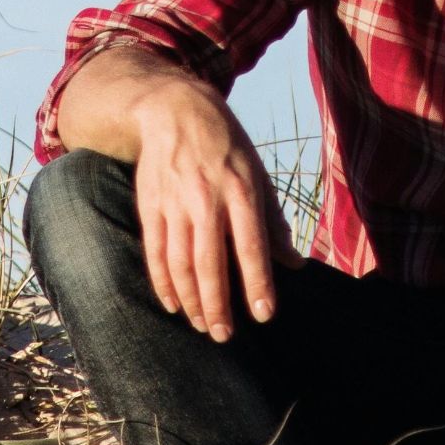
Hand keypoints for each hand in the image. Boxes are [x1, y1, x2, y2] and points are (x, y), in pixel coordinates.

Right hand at [130, 80, 304, 341]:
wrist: (174, 110)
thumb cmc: (226, 146)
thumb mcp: (258, 174)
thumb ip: (273, 222)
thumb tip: (294, 264)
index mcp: (240, 189)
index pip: (251, 244)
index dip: (257, 282)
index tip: (264, 315)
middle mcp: (206, 197)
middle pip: (209, 261)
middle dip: (217, 304)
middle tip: (224, 335)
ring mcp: (174, 202)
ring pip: (179, 262)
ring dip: (190, 299)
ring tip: (201, 326)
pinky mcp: (150, 204)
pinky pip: (154, 252)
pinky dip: (162, 282)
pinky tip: (172, 304)